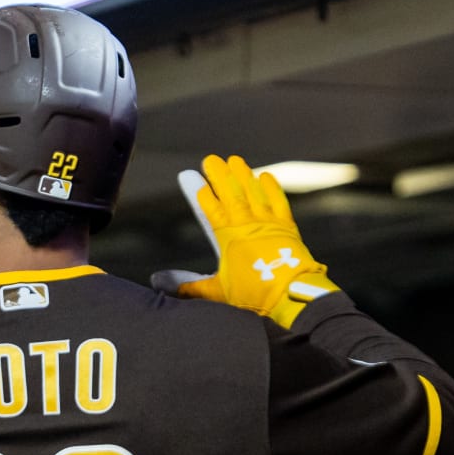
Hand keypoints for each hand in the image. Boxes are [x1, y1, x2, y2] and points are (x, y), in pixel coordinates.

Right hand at [175, 154, 337, 327]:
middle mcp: (247, 223)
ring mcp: (268, 222)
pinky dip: (271, 187)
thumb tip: (163, 283)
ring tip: (234, 160)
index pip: (210, 207)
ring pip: (253, 191)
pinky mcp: (286, 226)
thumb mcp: (217, 292)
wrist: (290, 295)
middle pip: (231, 192)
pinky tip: (265, 177)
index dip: (200, 191)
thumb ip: (190, 286)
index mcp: (228, 236)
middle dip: (219, 174)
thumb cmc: (253, 294)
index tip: (190, 176)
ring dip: (243, 174)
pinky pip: (278, 200)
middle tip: (211, 159)